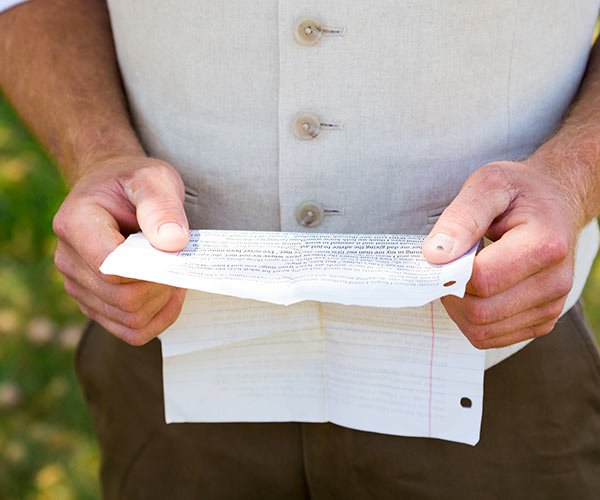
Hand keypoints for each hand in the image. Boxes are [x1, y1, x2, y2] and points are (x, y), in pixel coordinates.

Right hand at [53, 155, 189, 345]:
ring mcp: (79, 285)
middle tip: (181, 263)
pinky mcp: (94, 302)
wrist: (114, 189)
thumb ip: (162, 207)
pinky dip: (157, 318)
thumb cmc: (133, 183)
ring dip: (163, 303)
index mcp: (76, 224)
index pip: (113, 269)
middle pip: (123, 299)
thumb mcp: (153, 179)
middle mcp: (69, 259)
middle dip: (162, 287)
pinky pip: (129, 330)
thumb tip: (173, 243)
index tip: (175, 251)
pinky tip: (169, 293)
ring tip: (175, 274)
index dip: (151, 270)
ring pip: (129, 319)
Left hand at [422, 161, 580, 348]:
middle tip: (447, 267)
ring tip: (462, 276)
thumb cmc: (519, 192)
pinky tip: (474, 291)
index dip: (450, 272)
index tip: (440, 255)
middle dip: (451, 293)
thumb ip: (461, 218)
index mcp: (545, 246)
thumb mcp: (488, 185)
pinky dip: (471, 319)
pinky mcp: (542, 320)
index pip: (481, 280)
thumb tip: (434, 255)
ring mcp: (551, 306)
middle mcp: (555, 282)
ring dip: (458, 308)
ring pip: (482, 331)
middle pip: (480, 311)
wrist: (556, 201)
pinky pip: (490, 337)